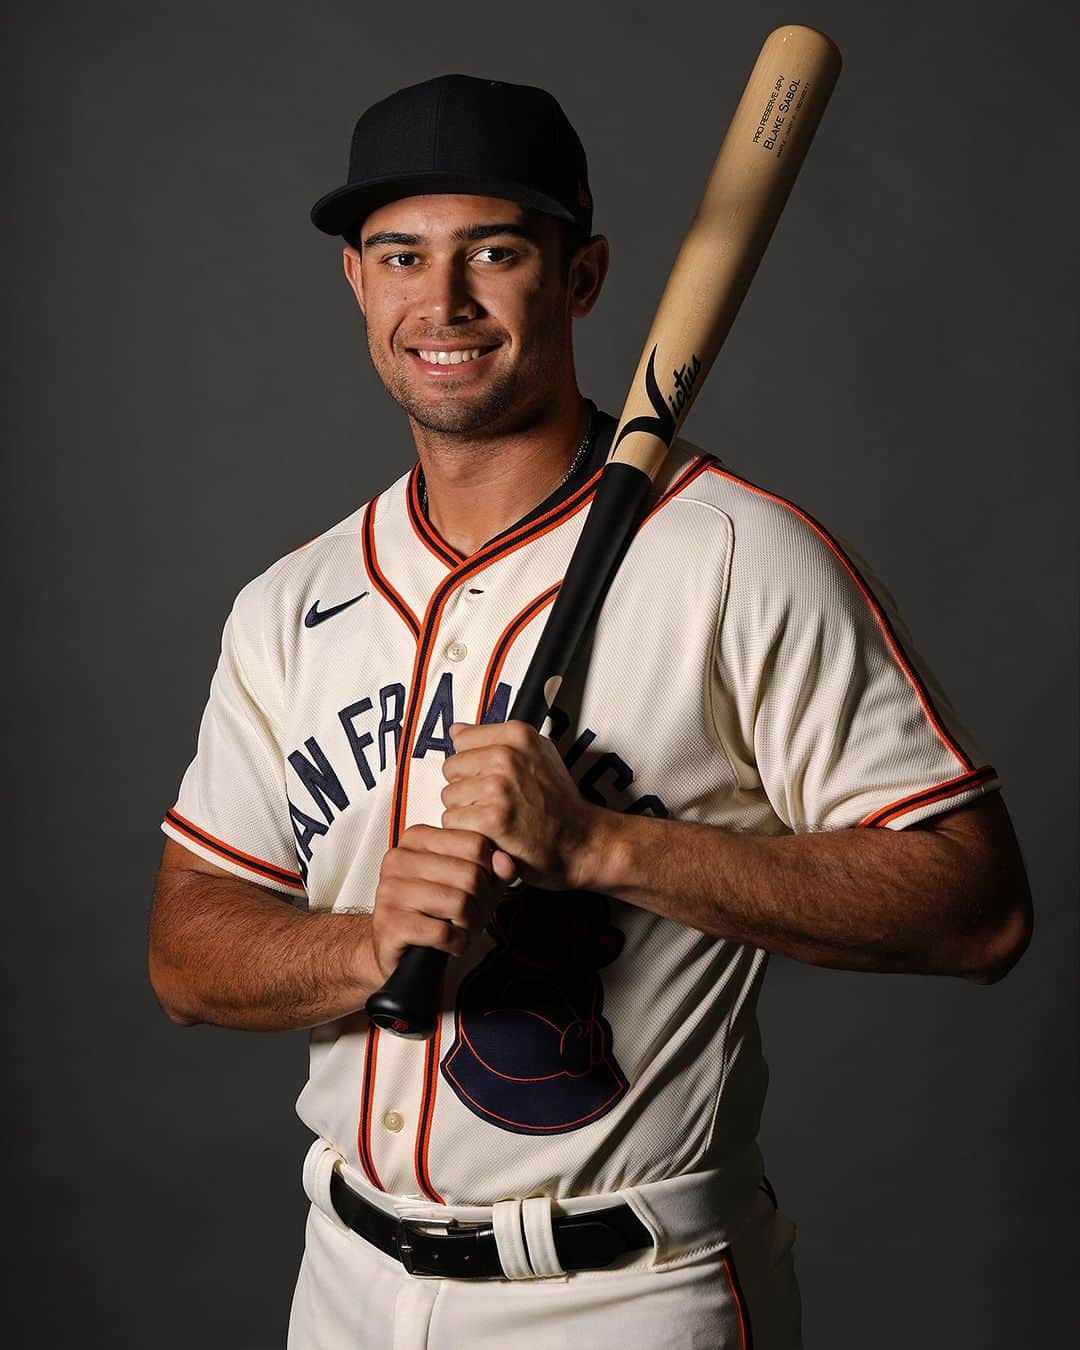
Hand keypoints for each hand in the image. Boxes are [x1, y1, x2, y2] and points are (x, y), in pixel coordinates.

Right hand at [371, 825, 506, 979]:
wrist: (397, 946)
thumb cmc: (431, 911)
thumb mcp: (468, 884)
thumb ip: (492, 870)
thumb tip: (505, 862)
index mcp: (417, 839)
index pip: (475, 843)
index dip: (490, 872)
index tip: (482, 889)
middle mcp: (399, 859)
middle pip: (470, 874)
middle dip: (483, 903)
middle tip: (476, 916)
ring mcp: (390, 890)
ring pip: (459, 903)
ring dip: (471, 924)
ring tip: (464, 928)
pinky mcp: (390, 923)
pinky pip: (443, 932)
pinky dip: (457, 942)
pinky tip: (451, 942)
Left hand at [440, 721, 604, 890]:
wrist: (582, 840)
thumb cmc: (560, 802)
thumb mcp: (539, 754)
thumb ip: (496, 739)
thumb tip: (456, 730)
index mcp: (517, 735)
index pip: (461, 740)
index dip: (473, 763)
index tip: (491, 777)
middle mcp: (506, 757)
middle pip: (451, 768)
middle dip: (466, 787)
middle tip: (494, 802)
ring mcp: (498, 787)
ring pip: (449, 797)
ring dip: (466, 812)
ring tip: (496, 817)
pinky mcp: (492, 819)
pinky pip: (452, 821)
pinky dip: (468, 832)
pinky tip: (491, 833)